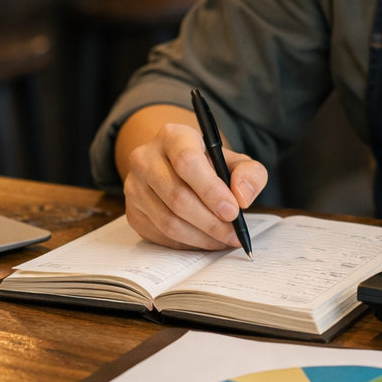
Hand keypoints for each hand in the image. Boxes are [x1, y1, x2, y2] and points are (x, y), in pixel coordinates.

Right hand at [120, 120, 267, 250]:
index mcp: (173, 136)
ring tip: (224, 240)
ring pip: (168, 221)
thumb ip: (250, 174)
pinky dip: (187, 244)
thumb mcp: (235, 161)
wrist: (176, 168)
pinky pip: (160, 236)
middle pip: (178, 197)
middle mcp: (146, 158)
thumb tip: (242, 197)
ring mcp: (135, 186)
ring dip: (201, 237)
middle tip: (233, 233)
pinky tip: (205, 240)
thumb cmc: (209, 165)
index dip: (211, 190)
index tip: (233, 211)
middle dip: (211, 222)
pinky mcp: (132, 212)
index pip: (187, 162)